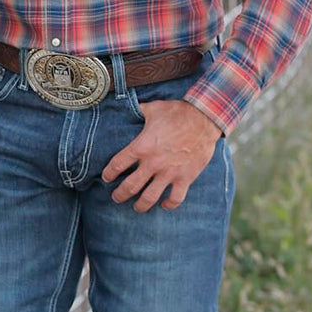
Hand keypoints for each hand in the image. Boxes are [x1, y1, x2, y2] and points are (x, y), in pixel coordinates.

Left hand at [102, 98, 220, 211]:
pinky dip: (169, 204)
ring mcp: (169, 172)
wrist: (204, 118)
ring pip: (150, 198)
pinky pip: (175, 198)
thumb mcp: (153, 108)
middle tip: (117, 197)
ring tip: (137, 207)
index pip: (117, 165)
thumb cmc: (177, 112)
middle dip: (120, 195)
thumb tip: (126, 103)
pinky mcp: (185, 177)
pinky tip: (165, 204)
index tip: (107, 177)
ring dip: (140, 205)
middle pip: (130, 186)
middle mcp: (153, 163)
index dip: (109, 174)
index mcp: (141, 146)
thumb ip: (138, 110)